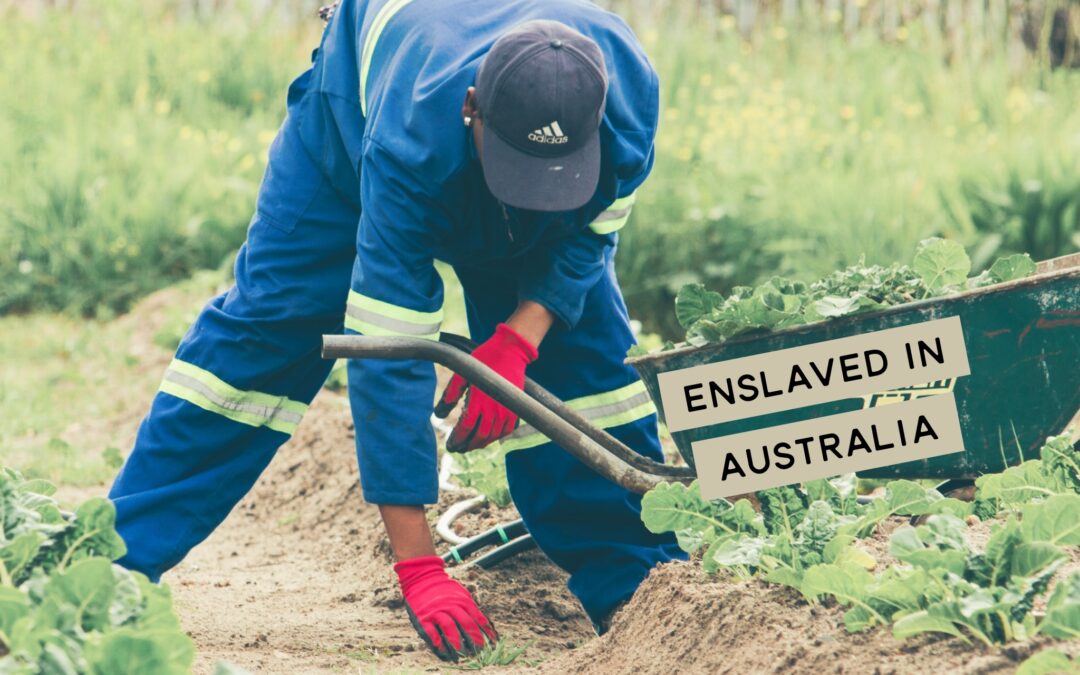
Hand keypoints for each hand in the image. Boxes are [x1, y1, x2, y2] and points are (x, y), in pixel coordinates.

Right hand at [395, 555, 497, 660]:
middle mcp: (450, 605)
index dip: (485, 629)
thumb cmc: (444, 588)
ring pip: (449, 626)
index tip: (491, 640)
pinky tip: (441, 649)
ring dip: (456, 640)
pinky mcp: (423, 616)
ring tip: (461, 652)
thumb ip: (470, 605)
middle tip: (479, 648)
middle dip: (473, 636)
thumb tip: (482, 621)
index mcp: (462, 599)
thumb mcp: (460, 592)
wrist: (422, 577)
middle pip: (465, 622)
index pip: (477, 616)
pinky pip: (431, 630)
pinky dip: (437, 640)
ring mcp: (436, 610)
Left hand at [434, 323, 537, 451]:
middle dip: (468, 445)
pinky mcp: (515, 408)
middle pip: (480, 436)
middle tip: (459, 448)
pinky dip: (497, 437)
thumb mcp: (462, 374)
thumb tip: (439, 414)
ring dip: (482, 443)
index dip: (458, 439)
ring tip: (471, 444)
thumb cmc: (484, 359)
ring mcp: (507, 410)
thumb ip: (450, 394)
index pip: (466, 428)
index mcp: (479, 400)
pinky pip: (507, 430)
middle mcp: (494, 409)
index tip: (451, 445)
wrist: (510, 351)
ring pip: (494, 436)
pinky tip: (489, 437)